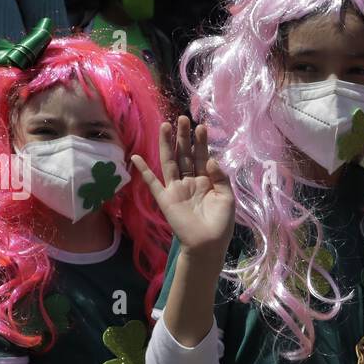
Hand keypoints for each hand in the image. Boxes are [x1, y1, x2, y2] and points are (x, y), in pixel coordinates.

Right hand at [131, 116, 234, 259]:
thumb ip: (220, 177)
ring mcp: (176, 189)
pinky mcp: (165, 199)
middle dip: (184, 137)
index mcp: (206, 181)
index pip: (202, 156)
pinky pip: (153, 183)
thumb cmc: (220, 223)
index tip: (201, 126)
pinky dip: (144, 171)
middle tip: (183, 118)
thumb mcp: (227, 198)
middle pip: (185, 154)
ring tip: (165, 126)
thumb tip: (210, 160)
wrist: (208, 245)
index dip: (201, 142)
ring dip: (167, 144)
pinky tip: (136, 157)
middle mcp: (190, 181)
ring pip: (170, 162)